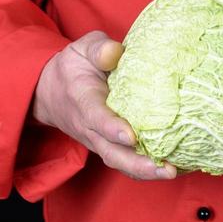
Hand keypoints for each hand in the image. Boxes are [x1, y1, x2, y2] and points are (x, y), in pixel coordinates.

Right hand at [32, 31, 176, 180]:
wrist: (51, 92)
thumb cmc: (74, 67)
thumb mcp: (82, 48)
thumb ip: (98, 48)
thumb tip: (116, 52)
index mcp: (83, 100)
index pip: (96, 117)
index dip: (112, 128)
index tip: (131, 136)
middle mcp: (89, 127)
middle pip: (111, 152)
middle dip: (137, 164)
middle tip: (164, 169)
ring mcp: (98, 141)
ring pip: (119, 161)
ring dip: (144, 171)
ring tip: (171, 173)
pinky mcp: (108, 146)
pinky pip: (125, 162)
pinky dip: (146, 170)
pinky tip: (171, 170)